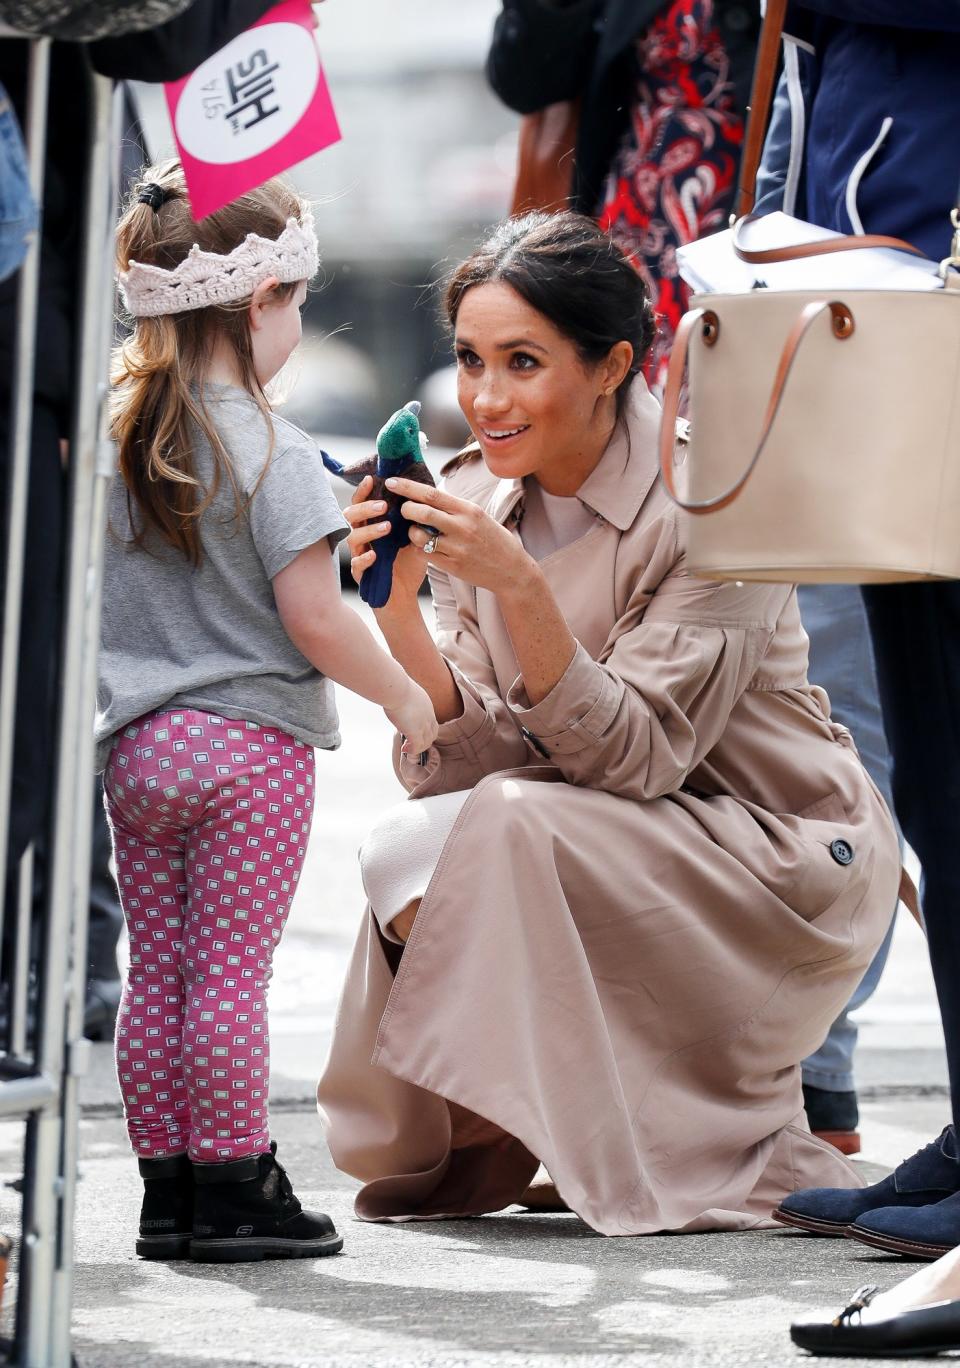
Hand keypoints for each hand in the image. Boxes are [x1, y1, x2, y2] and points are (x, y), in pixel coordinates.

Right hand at [344, 476, 427, 606]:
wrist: (404, 596)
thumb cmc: (406, 565)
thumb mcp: (415, 539)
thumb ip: (414, 522)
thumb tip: (423, 500)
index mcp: (371, 526)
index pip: (361, 504)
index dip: (363, 491)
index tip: (372, 479)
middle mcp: (361, 539)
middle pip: (350, 516)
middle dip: (364, 508)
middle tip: (383, 505)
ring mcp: (359, 556)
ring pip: (353, 538)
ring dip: (369, 531)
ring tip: (387, 528)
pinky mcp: (361, 575)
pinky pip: (357, 565)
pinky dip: (365, 558)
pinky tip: (375, 554)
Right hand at [384, 677, 438, 756]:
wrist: (396, 687)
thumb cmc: (395, 685)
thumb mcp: (404, 689)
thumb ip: (403, 695)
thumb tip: (393, 692)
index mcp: (427, 705)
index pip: (432, 722)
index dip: (426, 730)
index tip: (415, 732)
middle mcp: (428, 716)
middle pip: (433, 734)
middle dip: (424, 741)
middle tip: (412, 743)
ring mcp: (423, 725)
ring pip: (427, 742)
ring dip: (417, 747)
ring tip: (406, 747)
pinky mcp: (414, 732)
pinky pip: (417, 747)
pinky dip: (412, 750)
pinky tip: (404, 749)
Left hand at [385, 477, 533, 596]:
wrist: (511, 569)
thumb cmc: (492, 539)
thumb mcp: (478, 516)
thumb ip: (453, 507)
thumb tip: (425, 495)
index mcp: (468, 510)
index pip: (432, 494)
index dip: (408, 487)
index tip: (391, 482)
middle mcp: (462, 527)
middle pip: (422, 512)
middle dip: (405, 509)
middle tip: (402, 510)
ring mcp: (457, 548)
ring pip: (418, 536)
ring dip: (411, 532)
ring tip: (418, 532)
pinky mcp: (452, 566)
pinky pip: (424, 554)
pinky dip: (419, 548)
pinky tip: (425, 547)